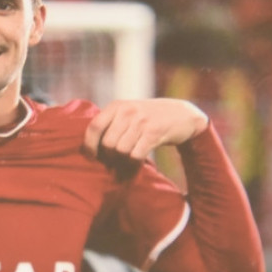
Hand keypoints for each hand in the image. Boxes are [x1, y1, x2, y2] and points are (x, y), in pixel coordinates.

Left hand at [83, 98, 208, 160]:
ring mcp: (142, 121)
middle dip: (109, 157)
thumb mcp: (128, 113)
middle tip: (115, 162)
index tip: (91, 156)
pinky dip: (134, 164)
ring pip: (121, 151)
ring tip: (126, 163)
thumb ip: (110, 124)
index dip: (89, 145)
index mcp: (116, 106)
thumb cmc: (148, 118)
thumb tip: (88, 147)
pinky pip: (136, 155)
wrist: (182, 114)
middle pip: (108, 144)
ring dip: (122, 162)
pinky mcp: (155, 132)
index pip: (94, 127)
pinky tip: (137, 164)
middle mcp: (127, 111)